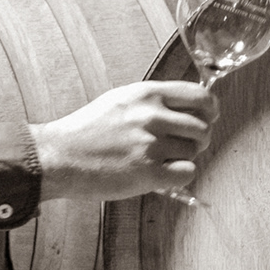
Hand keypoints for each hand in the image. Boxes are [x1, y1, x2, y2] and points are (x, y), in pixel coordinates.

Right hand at [33, 78, 219, 203]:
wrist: (58, 157)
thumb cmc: (87, 130)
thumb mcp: (120, 100)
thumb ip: (153, 101)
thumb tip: (189, 106)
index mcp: (147, 94)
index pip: (200, 96)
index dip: (211, 110)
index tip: (209, 118)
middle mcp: (152, 116)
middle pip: (203, 127)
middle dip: (198, 138)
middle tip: (181, 146)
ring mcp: (151, 145)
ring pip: (194, 151)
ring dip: (183, 158)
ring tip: (159, 159)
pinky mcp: (148, 173)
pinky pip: (187, 173)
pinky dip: (179, 176)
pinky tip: (161, 174)